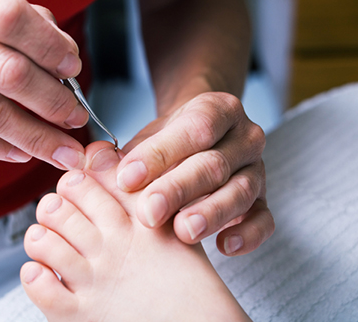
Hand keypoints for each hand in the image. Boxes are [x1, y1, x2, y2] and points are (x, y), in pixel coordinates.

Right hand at [0, 0, 87, 168]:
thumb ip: (24, 21)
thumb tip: (66, 62)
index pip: (12, 19)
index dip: (51, 49)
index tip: (74, 69)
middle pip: (8, 74)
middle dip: (54, 104)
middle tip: (76, 119)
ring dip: (35, 138)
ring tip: (62, 150)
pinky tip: (23, 152)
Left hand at [117, 92, 274, 255]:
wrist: (204, 140)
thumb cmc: (172, 142)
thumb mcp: (148, 137)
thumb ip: (123, 150)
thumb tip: (92, 161)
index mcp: (218, 110)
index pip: (194, 128)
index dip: (161, 154)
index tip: (127, 178)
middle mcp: (244, 137)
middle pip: (215, 163)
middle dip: (179, 189)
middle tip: (149, 214)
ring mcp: (257, 169)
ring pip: (241, 191)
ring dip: (211, 213)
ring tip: (184, 232)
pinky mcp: (263, 200)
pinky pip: (264, 219)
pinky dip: (247, 235)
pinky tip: (224, 247)